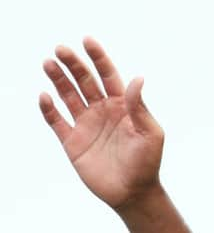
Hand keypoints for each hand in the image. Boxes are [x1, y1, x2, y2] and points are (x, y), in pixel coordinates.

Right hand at [39, 37, 163, 209]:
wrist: (133, 191)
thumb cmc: (147, 161)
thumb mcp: (150, 132)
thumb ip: (140, 106)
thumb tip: (138, 78)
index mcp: (123, 104)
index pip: (108, 75)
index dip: (98, 57)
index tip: (87, 40)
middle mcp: (103, 109)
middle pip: (85, 81)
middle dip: (74, 64)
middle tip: (61, 48)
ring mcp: (87, 124)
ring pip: (69, 96)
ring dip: (58, 80)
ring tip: (48, 63)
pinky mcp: (73, 142)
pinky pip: (57, 122)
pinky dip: (49, 109)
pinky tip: (44, 96)